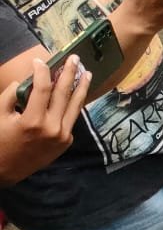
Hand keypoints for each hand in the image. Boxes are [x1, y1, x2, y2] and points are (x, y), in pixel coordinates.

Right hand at [0, 55, 89, 183]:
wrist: (7, 171)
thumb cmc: (0, 141)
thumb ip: (11, 96)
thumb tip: (25, 81)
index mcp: (32, 121)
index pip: (43, 89)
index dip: (42, 72)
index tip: (40, 61)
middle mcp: (52, 128)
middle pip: (64, 94)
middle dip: (70, 73)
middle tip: (75, 59)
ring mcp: (62, 136)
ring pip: (75, 106)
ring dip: (81, 87)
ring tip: (87, 73)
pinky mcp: (66, 141)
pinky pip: (72, 118)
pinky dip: (74, 104)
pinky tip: (77, 93)